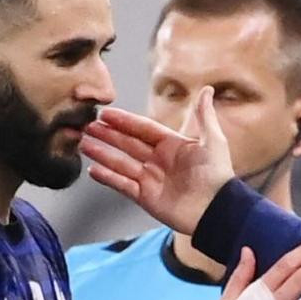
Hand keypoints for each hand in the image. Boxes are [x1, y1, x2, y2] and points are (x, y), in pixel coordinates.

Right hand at [81, 85, 233, 233]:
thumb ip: (205, 116)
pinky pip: (122, 185)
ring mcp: (150, 179)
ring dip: (102, 153)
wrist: (216, 210)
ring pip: (120, 163)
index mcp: (172, 145)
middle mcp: (158, 160)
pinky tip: (93, 170)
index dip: (124, 121)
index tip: (105, 114)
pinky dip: (107, 178)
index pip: (143, 129)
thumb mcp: (212, 140)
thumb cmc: (217, 175)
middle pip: (127, 144)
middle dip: (108, 135)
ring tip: (84, 144)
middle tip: (87, 126)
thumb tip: (208, 89)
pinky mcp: (145, 197)